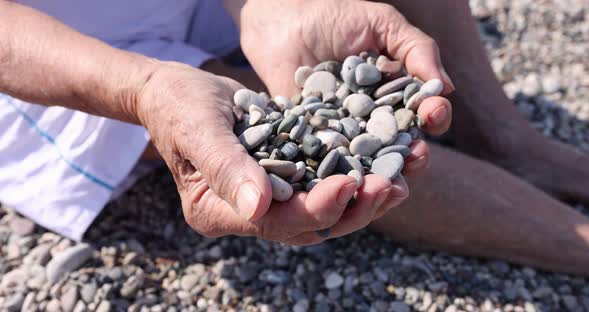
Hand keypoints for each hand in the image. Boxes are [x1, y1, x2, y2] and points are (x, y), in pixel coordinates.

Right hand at [134, 62, 407, 244]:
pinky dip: (354, 176)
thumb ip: (225, 168)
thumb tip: (258, 208)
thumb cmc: (178, 106)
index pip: (274, 223)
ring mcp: (268, 198)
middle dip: (352, 209)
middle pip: (307, 226)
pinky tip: (383, 164)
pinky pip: (323, 183)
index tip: (348, 185)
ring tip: (398, 180)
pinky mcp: (285, 177)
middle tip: (390, 186)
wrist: (179, 91)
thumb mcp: (197, 129)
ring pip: (323, 211)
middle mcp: (247, 214)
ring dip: (362, 199)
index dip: (314, 209)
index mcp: (217, 212)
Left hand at [238, 0, 452, 171]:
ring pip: (369, 167)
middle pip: (402, 150)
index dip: (434, 118)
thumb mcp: (382, 24)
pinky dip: (337, 177)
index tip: (432, 114)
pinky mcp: (313, 144)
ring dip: (380, 177)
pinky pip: (328, 166)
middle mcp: (374, 121)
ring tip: (384, 179)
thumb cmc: (334, 17)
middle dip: (414, 156)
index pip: (424, 115)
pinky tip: (343, 180)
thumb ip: (417, 49)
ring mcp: (344, 136)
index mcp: (396, 96)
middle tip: (415, 156)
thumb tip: (446, 88)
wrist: (281, 20)